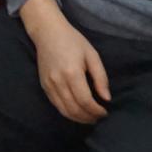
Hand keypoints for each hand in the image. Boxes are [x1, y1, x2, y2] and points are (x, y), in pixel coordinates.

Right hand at [20, 0, 109, 123]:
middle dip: (89, 117)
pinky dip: (68, 112)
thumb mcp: (92, 55)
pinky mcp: (44, 86)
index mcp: (72, 73)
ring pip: (64, 110)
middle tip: (99, 118)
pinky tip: (77, 111)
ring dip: (78, 118)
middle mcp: (58, 81)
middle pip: (74, 109)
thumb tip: (106, 98)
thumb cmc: (72, 41)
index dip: (96, 111)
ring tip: (89, 118)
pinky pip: (56, 105)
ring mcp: (49, 84)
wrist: (47, 32)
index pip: (85, 101)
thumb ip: (100, 77)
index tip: (105, 112)